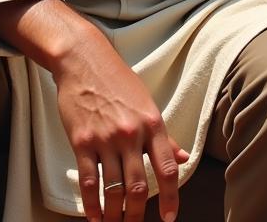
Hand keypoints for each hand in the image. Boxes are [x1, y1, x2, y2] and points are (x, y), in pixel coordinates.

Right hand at [53, 35, 189, 221]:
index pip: (167, 167)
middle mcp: (132, 133)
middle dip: (138, 214)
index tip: (170, 218)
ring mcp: (106, 139)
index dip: (172, 197)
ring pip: (114, 189)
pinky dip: (92, 205)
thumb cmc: (119, 81)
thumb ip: (164, 135)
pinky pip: (89, 181)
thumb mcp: (148, 103)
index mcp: (153, 123)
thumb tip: (184, 157)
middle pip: (139, 186)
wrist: (85, 61)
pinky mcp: (82, 142)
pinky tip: (95, 217)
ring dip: (115, 214)